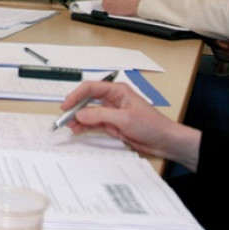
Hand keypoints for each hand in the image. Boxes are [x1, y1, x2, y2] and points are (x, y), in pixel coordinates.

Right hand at [64, 81, 201, 169]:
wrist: (164, 141)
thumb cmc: (151, 124)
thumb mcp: (124, 118)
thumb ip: (100, 115)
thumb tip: (80, 114)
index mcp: (117, 91)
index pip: (91, 88)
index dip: (76, 95)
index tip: (66, 105)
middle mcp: (113, 100)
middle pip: (88, 100)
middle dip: (75, 108)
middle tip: (64, 117)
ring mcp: (112, 113)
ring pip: (89, 113)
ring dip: (79, 119)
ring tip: (69, 126)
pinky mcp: (112, 125)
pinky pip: (94, 124)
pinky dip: (85, 126)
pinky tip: (77, 130)